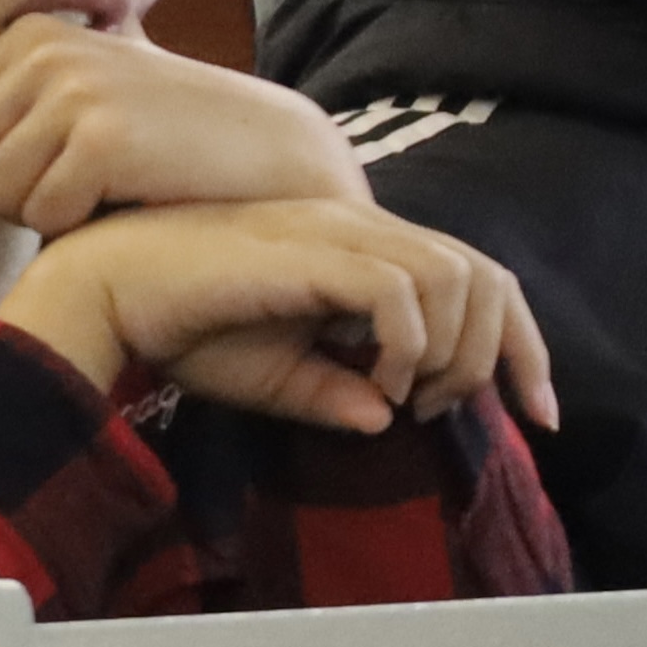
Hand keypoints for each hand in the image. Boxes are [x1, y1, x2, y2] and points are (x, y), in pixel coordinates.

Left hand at [0, 15, 364, 238]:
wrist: (270, 152)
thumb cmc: (169, 142)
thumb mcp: (84, 102)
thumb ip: (14, 113)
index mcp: (24, 36)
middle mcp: (39, 50)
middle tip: (44, 211)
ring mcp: (72, 88)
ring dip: (33, 217)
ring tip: (92, 199)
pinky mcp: (104, 135)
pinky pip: (42, 214)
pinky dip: (74, 228)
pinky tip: (119, 206)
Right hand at [0, 200, 558, 439]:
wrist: (109, 291)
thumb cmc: (179, 326)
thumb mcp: (271, 375)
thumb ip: (329, 390)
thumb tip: (383, 418)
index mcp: (355, 247)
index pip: (475, 274)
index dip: (520, 344)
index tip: (537, 413)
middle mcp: (356, 227)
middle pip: (486, 272)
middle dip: (502, 353)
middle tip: (449, 412)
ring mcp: (334, 232)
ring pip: (455, 276)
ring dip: (450, 351)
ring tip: (409, 398)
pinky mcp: (309, 251)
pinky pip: (398, 292)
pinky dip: (406, 346)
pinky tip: (376, 383)